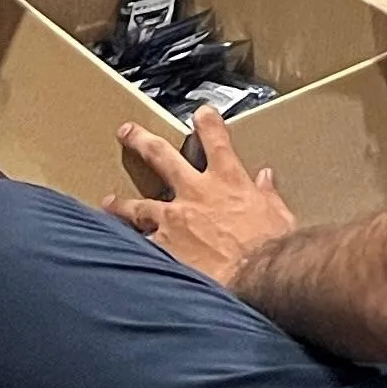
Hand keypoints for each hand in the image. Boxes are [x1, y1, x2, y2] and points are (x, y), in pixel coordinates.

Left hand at [108, 110, 299, 285]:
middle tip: (125, 131)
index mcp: (227, 180)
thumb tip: (266, 178)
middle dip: (141, 141)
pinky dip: (130, 249)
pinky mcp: (164, 248)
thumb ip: (268, 194)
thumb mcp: (278, 214)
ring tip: (108, 203)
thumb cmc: (271, 246)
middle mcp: (195, 192)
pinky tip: (117, 253)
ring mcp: (174, 220)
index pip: (216, 139)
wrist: (254, 274)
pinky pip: (140, 246)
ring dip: (120, 204)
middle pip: (161, 156)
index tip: (200, 113)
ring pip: (138, 206)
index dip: (207, 123)